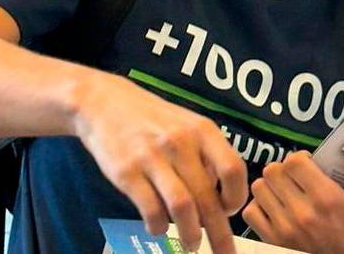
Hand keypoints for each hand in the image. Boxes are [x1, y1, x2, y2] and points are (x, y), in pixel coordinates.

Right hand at [71, 69, 246, 253]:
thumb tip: (224, 196)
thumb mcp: (189, 125)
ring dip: (191, 233)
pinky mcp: (126, 173)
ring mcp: (153, 157)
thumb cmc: (156, 120)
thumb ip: (207, 156)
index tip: (230, 211)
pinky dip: (158, 226)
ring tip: (193, 245)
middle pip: (208, 196)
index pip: (233, 168)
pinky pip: (150, 209)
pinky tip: (159, 229)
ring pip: (182, 207)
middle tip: (225, 252)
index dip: (236, 196)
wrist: (106, 104)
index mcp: (203, 130)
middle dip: (219, 231)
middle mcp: (181, 142)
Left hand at [243, 146, 343, 253]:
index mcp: (326, 198)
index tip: (308, 163)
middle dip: (284, 168)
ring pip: (260, 188)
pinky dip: (260, 205)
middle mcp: (301, 212)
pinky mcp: (272, 240)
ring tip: (284, 189)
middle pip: (273, 171)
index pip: (294, 162)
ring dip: (270, 185)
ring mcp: (283, 228)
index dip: (300, 157)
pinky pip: (251, 212)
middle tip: (295, 175)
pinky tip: (274, 206)